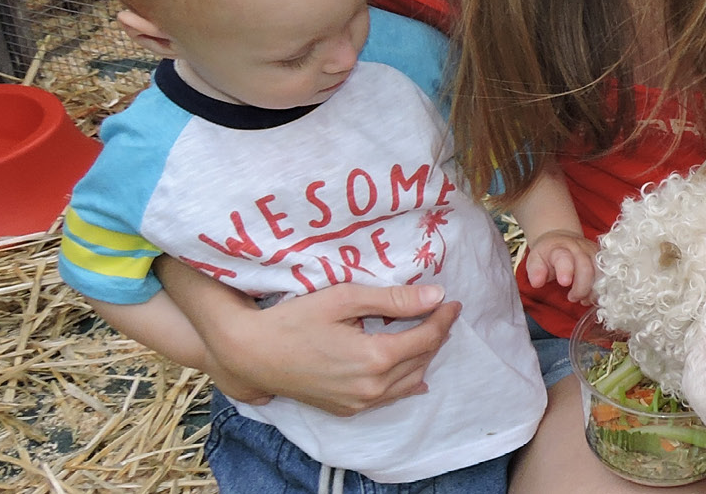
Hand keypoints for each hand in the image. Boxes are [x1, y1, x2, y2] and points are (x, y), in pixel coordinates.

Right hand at [162, 259, 457, 415]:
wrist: (252, 354)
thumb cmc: (294, 320)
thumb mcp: (344, 299)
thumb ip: (393, 300)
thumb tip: (436, 297)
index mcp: (375, 357)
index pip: (426, 338)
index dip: (443, 319)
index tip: (453, 302)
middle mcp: (372, 387)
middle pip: (420, 361)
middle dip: (436, 336)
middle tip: (442, 313)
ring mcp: (359, 402)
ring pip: (408, 382)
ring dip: (423, 358)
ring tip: (429, 335)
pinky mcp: (346, 409)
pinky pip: (388, 397)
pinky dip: (405, 381)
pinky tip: (411, 373)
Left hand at [524, 230, 599, 304]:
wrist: (561, 238)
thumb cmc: (548, 254)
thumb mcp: (535, 259)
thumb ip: (535, 271)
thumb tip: (537, 283)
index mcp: (559, 248)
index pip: (564, 258)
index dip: (565, 270)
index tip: (564, 283)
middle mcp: (579, 248)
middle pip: (586, 268)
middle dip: (581, 288)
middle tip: (572, 297)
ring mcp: (593, 252)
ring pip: (601, 272)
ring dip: (594, 290)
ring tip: (584, 299)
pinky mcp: (603, 258)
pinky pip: (608, 275)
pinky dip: (602, 288)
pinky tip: (593, 295)